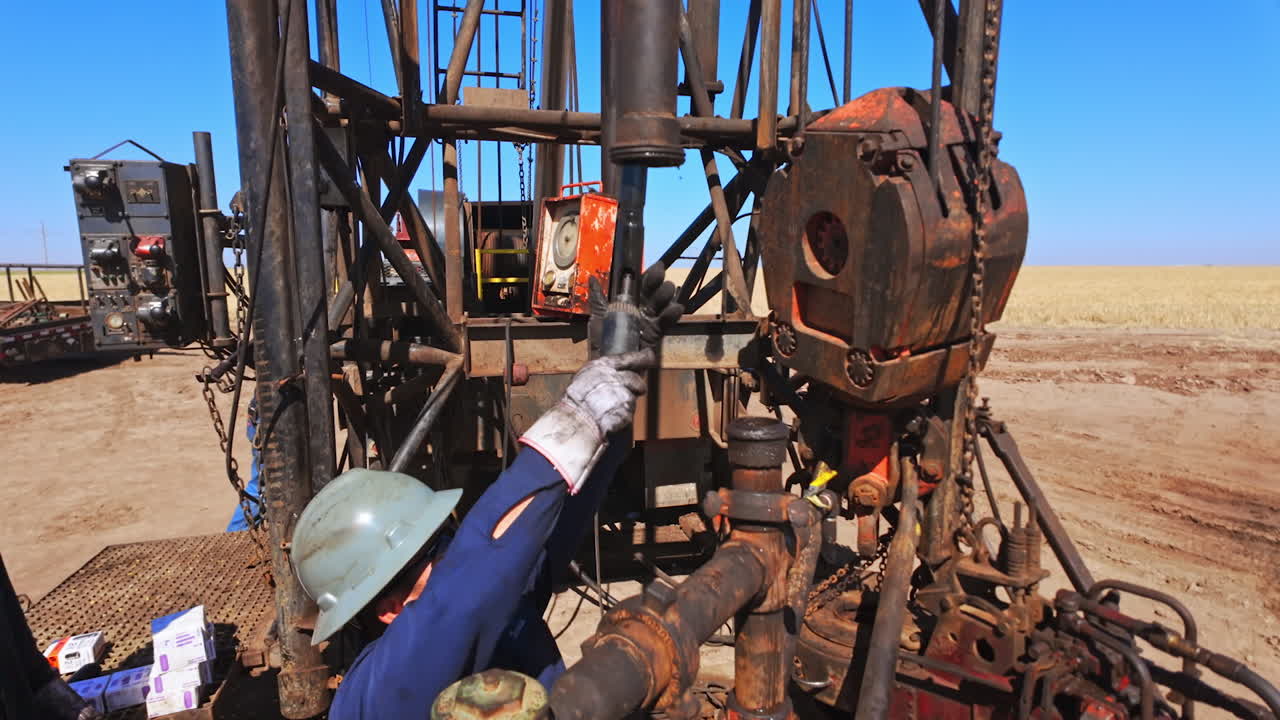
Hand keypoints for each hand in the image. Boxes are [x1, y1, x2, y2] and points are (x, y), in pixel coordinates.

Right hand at [519, 350, 653, 491]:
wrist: (575, 422)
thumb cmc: (575, 402)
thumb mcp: (584, 377)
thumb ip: (601, 372)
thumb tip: (616, 371)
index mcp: (602, 367)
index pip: (628, 358)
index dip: (641, 357)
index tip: (649, 355)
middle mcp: (614, 378)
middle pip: (635, 379)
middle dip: (635, 387)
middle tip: (623, 395)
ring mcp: (622, 394)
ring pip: (632, 398)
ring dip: (624, 404)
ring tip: (606, 409)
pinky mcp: (626, 411)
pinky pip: (628, 413)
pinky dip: (621, 417)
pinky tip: (608, 417)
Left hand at [588, 263, 684, 354]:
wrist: (605, 364)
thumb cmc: (600, 342)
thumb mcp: (598, 316)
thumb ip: (597, 298)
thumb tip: (591, 278)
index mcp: (629, 305)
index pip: (642, 287)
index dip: (649, 277)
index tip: (656, 267)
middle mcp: (641, 312)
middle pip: (653, 294)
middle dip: (658, 283)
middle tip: (661, 276)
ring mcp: (649, 324)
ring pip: (661, 306)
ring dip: (666, 296)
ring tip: (668, 289)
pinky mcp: (655, 337)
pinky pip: (665, 324)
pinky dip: (671, 316)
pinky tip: (675, 308)